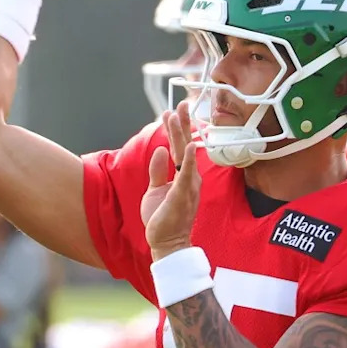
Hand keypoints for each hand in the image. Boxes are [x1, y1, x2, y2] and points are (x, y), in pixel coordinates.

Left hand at [141, 101, 200, 260]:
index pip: (179, 148)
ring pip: (186, 154)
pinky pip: (187, 174)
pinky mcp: (183, 195)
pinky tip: (191, 145)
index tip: (171, 112)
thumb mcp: (155, 190)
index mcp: (183, 177)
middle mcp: (189, 178)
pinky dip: (190, 159)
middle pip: (185, 145)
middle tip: (181, 104)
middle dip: (182, 124)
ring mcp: (188, 186)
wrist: (166, 243)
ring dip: (182, 133)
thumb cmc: (163, 218)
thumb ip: (158, 170)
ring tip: (179, 115)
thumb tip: (160, 150)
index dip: (175, 130)